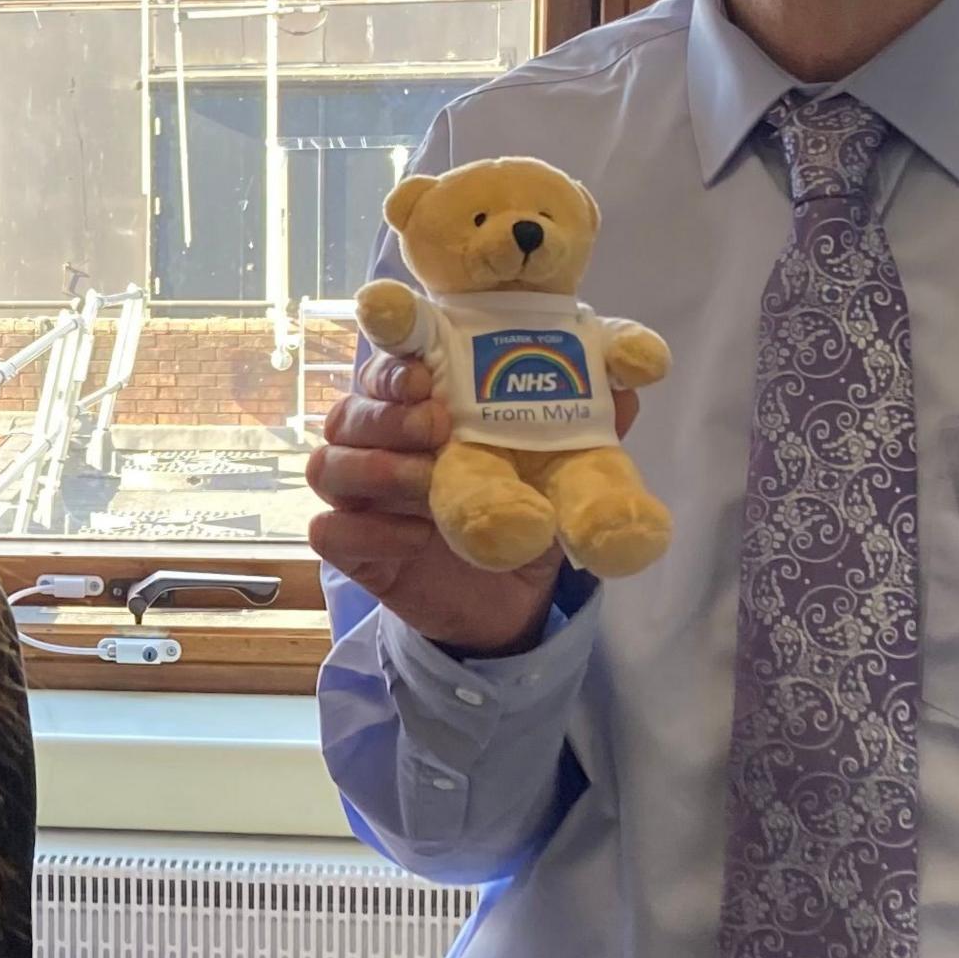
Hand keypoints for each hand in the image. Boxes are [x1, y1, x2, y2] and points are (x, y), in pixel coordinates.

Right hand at [308, 355, 638, 655]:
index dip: (390, 362)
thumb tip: (630, 384)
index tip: (424, 374)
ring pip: (328, 466)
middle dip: (387, 415)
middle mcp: (378, 442)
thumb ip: (590, 422)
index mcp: (419, 404)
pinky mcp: (353, 549)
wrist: (512, 596)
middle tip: (437, 427)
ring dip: (375, 468)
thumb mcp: (564, 464)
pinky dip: (367, 531)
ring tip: (426, 481)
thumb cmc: (525, 506)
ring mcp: (360, 497)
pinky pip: (330, 532)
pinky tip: (415, 537)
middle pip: (347, 410)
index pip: (384, 364)